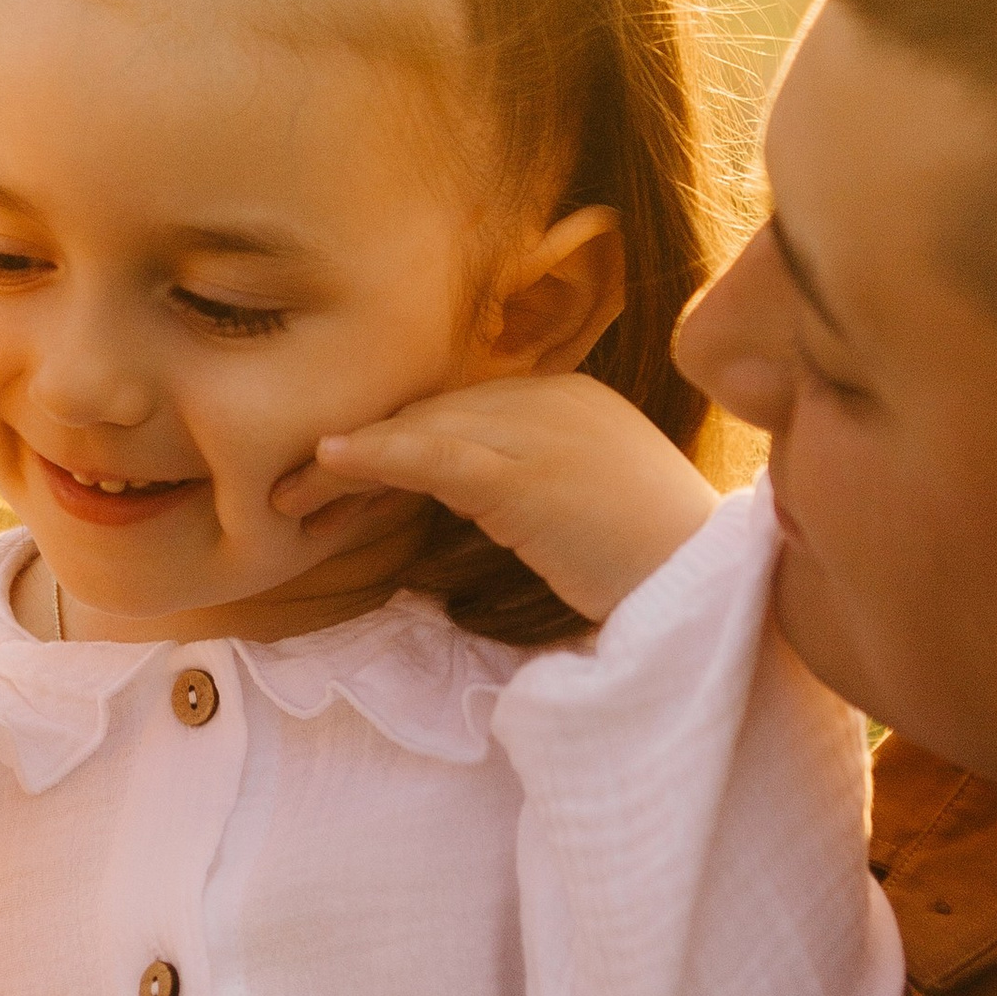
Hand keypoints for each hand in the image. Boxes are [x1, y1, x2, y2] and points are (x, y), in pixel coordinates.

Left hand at [274, 372, 716, 622]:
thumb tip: (467, 500)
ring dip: (344, 465)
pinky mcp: (528, 475)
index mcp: (571, 400)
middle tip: (292, 491)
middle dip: (357, 452)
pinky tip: (327, 462)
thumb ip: (532, 488)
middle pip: (431, 411)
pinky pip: (433, 455)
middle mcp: (555, 399)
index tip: (339, 478)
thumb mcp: (587, 509)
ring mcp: (544, 430)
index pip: (459, 408)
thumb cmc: (653, 570)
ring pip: (421, 430)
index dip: (392, 441)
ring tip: (286, 498)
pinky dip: (374, 456)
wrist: (710, 596)